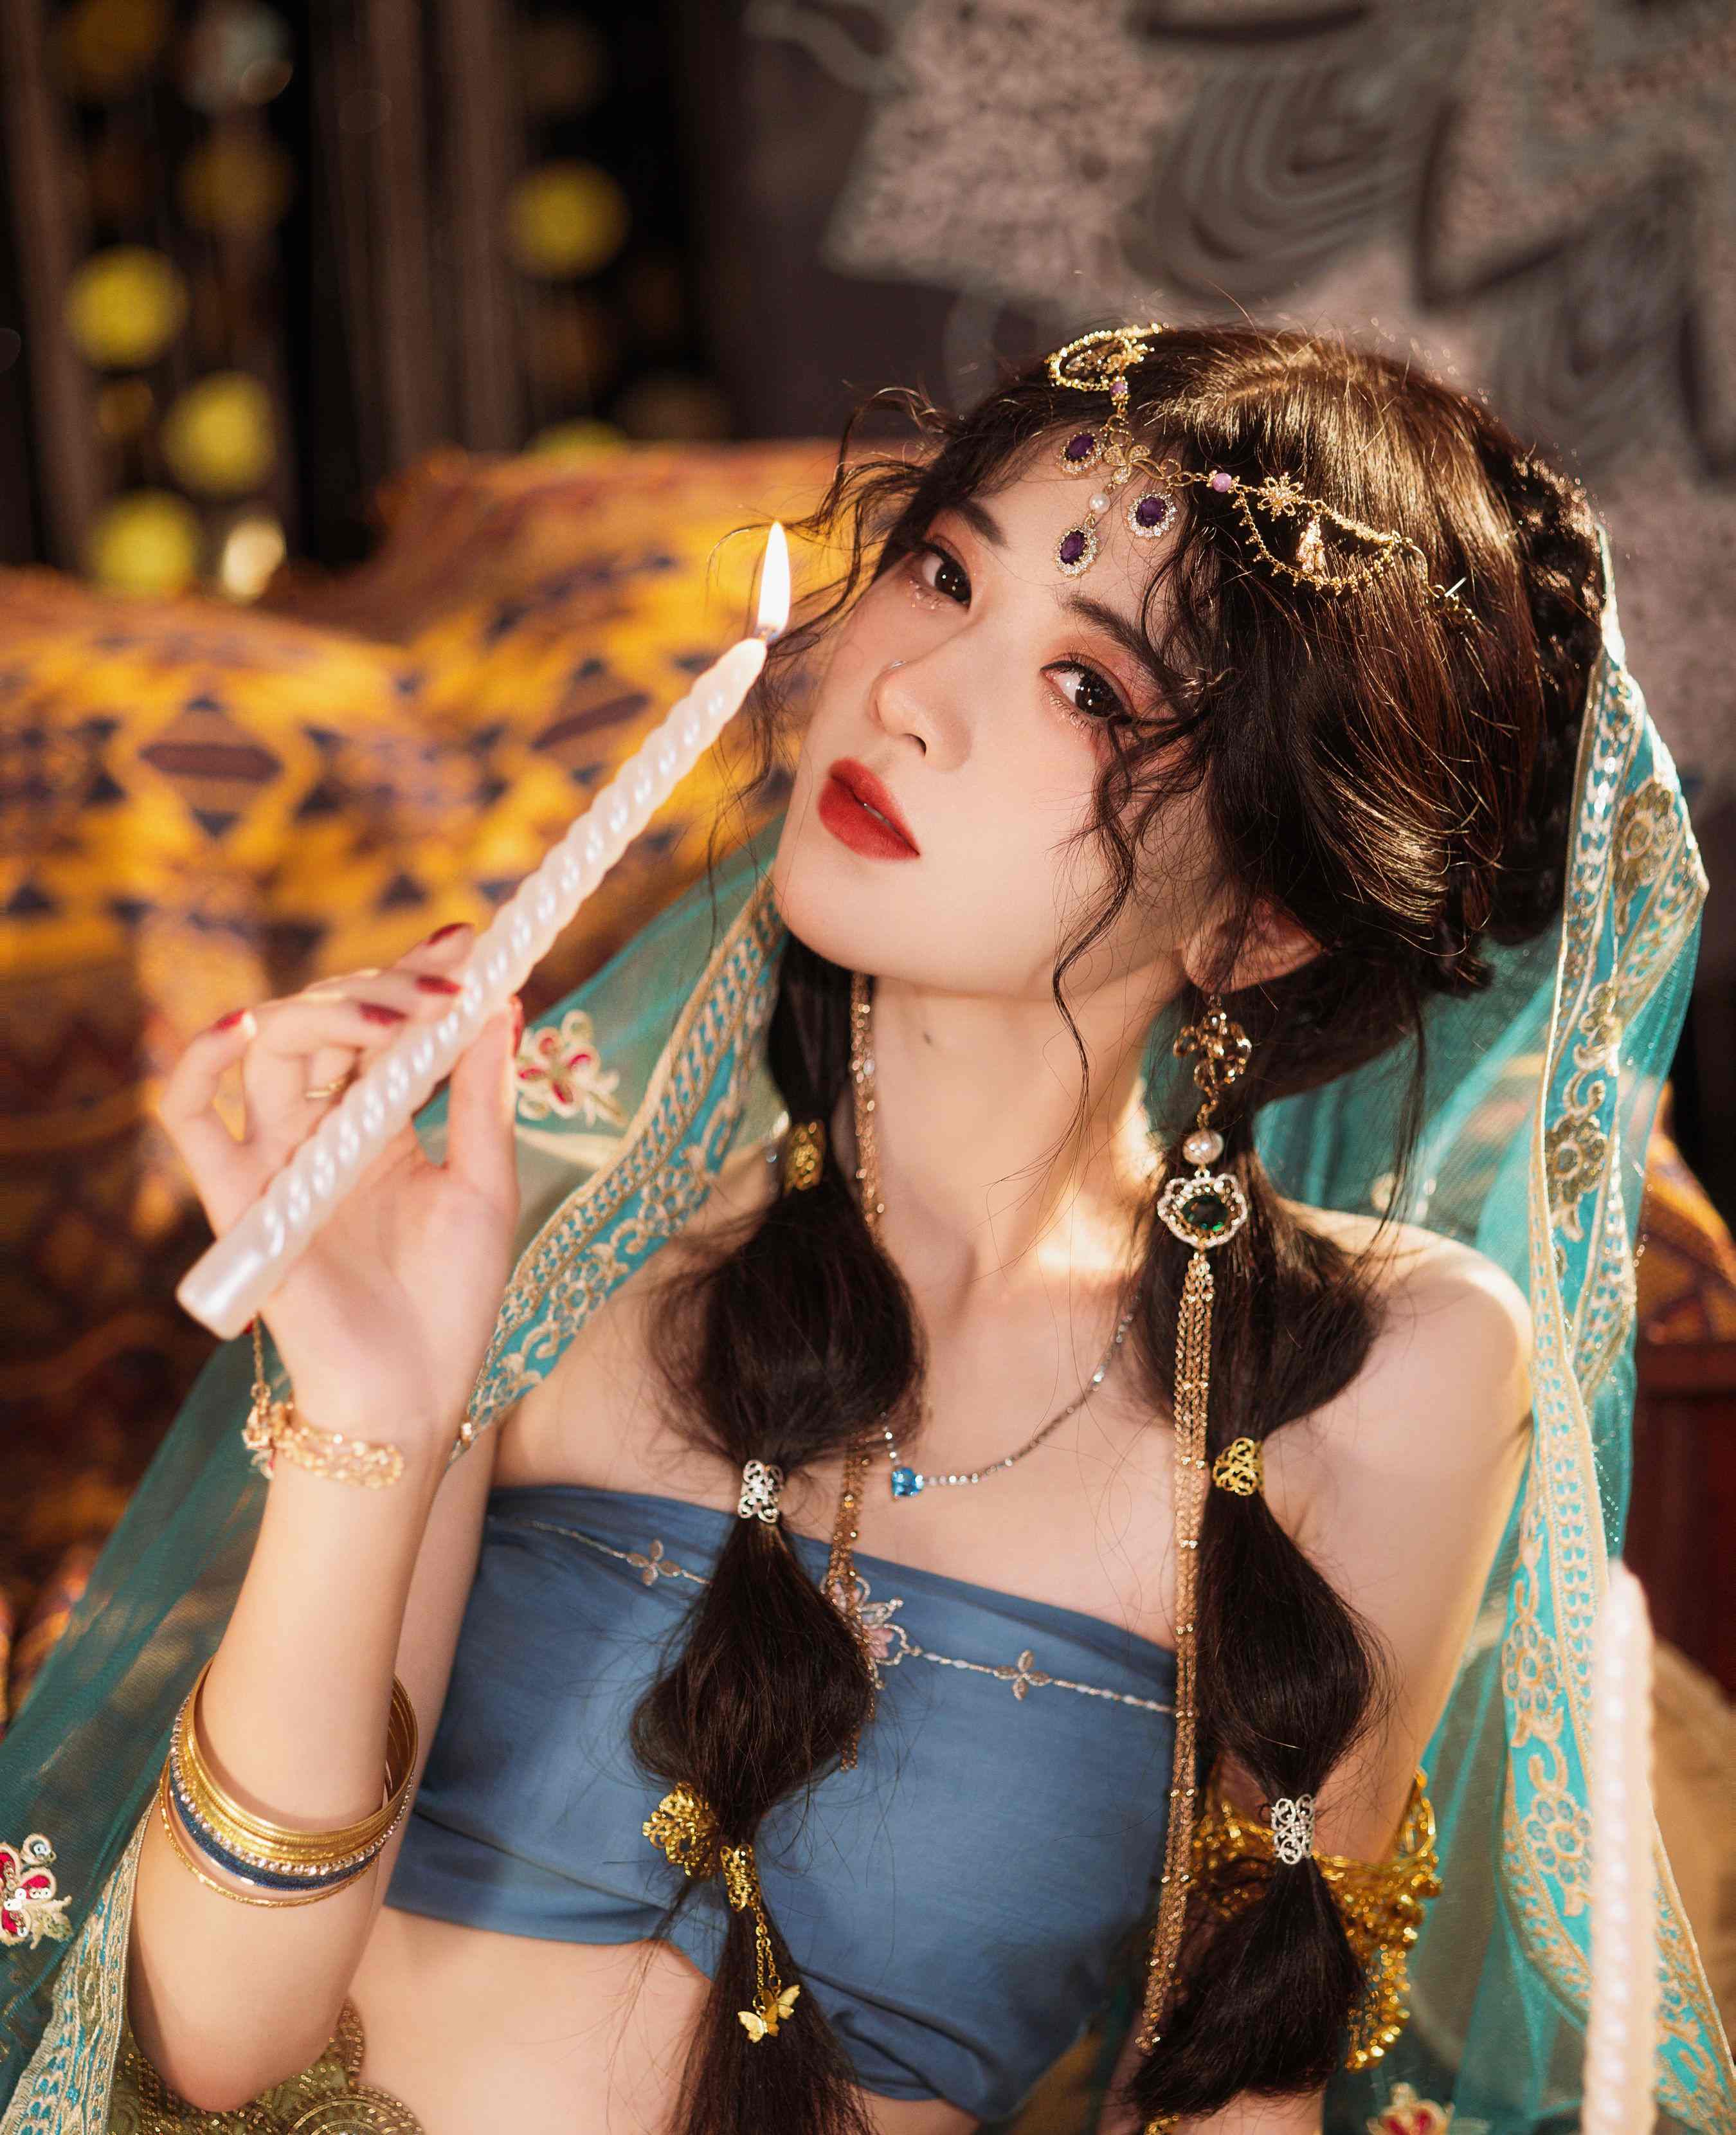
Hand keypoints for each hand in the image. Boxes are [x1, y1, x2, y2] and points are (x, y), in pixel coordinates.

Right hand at [158, 922, 520, 1457]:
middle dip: (386, 988)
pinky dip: (202, 1058)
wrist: (412, 1393)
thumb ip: (481, 1095)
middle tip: (447, 982)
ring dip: (327, 1009)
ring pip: (271, 1046)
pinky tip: (246, 1023)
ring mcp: (275, 1158)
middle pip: (329, 1023)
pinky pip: (189, 1114)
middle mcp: (321, 1131)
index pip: (384, 1026)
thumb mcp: (485, 1183)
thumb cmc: (452, 1300)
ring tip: (395, 1015)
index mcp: (380, 1126)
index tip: (469, 941)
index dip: (416, 978)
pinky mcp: (236, 1195)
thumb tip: (502, 1003)